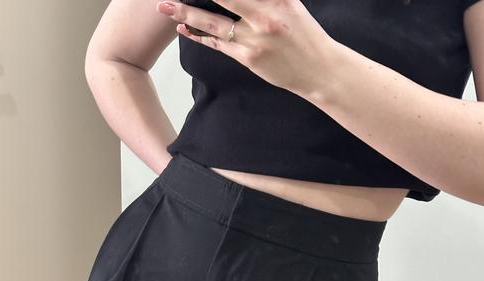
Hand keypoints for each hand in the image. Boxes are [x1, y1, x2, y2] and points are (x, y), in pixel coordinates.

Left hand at [156, 0, 335, 98]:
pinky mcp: (248, 58)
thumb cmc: (304, 33)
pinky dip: (199, 35)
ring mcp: (254, 39)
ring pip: (212, 22)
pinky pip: (218, 44)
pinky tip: (184, 28)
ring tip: (164, 6)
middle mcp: (263, 16)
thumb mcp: (289, 2)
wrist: (318, 69)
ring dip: (185, 14)